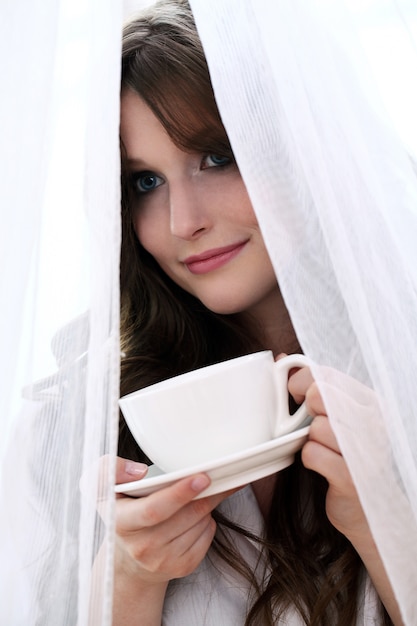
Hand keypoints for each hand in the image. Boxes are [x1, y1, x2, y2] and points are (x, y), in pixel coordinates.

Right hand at [114, 459, 229, 585]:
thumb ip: (112, 469)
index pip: (154, 510)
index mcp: (122, 522)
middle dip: (206, 493)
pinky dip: (208, 520)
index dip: (179, 493)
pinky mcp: (183, 567)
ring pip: (201, 522)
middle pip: (186, 514)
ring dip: (207, 504)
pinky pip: (208, 535)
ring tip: (197, 494)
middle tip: (216, 476)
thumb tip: (141, 471)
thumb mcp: (104, 489)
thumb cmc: (122, 513)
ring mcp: (163, 560)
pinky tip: (194, 515)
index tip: (202, 478)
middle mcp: (142, 547)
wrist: (129, 559)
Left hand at [288, 367, 369, 541]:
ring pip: (315, 427)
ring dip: (309, 439)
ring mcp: (366, 449)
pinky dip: (309, 459)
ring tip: (323, 448)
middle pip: (320, 396)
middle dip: (306, 411)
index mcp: (370, 401)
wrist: (365, 507)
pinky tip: (322, 465)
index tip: (300, 398)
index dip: (303, 383)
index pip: (325, 374)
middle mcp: (374, 422)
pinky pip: (312, 453)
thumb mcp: (334, 415)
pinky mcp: (352, 477)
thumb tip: (282, 358)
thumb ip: (312, 384)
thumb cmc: (344, 454)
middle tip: (311, 425)